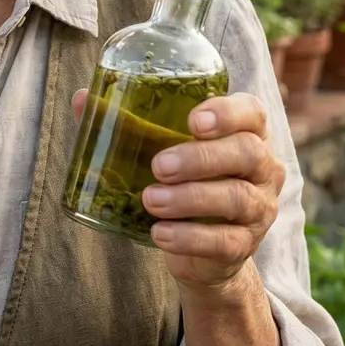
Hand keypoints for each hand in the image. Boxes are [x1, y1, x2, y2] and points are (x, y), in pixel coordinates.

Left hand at [71, 90, 282, 292]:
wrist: (202, 247)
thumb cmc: (182, 179)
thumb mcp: (162, 148)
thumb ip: (126, 122)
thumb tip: (81, 98)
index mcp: (246, 132)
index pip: (252, 112)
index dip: (227, 113)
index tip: (192, 121)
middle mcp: (263, 167)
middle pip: (246, 153)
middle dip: (201, 157)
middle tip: (158, 165)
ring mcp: (259, 208)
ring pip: (237, 198)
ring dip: (190, 198)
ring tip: (150, 199)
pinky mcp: (244, 245)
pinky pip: (225, 241)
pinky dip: (190, 237)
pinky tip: (160, 234)